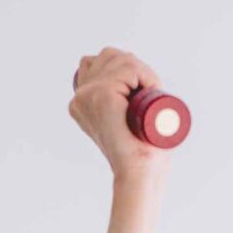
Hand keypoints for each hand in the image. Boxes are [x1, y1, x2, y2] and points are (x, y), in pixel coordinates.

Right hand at [69, 47, 173, 178]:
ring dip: (143, 71)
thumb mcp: (126, 124)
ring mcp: (88, 95)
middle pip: (109, 56)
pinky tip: (151, 91)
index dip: (128, 70)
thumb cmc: (141, 156)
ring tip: (152, 94)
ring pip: (121, 59)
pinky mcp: (101, 96)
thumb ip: (121, 108)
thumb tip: (135, 94)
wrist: (140, 177)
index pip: (101, 63)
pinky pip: (129, 68)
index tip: (145, 91)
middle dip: (136, 67)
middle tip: (152, 91)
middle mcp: (80, 97)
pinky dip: (146, 74)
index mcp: (82, 102)